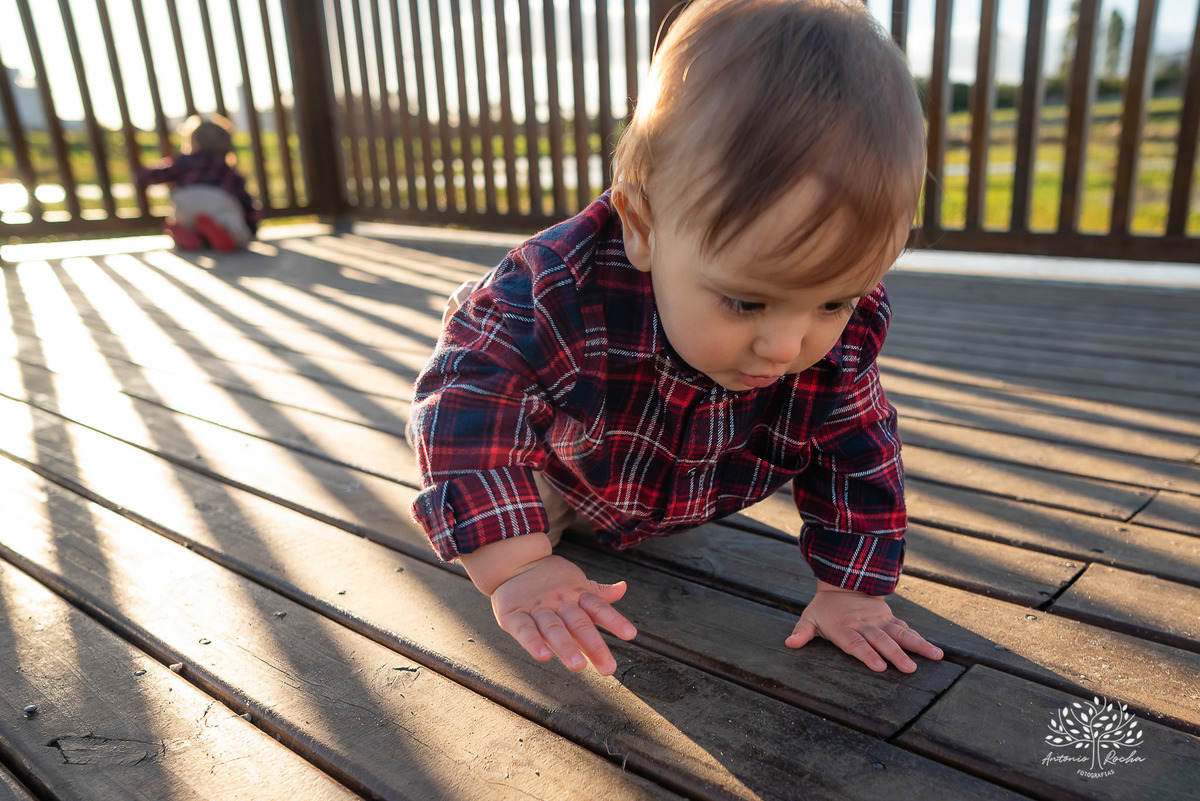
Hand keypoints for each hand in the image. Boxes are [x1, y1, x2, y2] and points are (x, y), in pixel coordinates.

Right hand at [490, 555, 636, 675]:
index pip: (597, 607)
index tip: (630, 634)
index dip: (614, 620)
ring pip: (553, 628)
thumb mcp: (575, 584)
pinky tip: (543, 655)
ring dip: (566, 646)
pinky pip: (524, 629)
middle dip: (594, 645)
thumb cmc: (549, 580)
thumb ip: (598, 594)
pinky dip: (533, 642)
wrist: (514, 563)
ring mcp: (536, 608)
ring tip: (578, 665)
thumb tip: (622, 588)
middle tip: (608, 668)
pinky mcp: (513, 614)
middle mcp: (559, 601)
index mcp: (575, 594)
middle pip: (579, 623)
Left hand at [785, 580, 942, 671]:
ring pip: (900, 633)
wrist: (843, 583)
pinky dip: (919, 638)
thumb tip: (789, 643)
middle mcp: (864, 625)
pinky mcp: (889, 618)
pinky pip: (905, 628)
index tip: (880, 667)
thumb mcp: (809, 618)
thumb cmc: (824, 609)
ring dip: (917, 645)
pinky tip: (933, 649)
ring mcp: (879, 620)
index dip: (867, 655)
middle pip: (881, 641)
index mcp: (844, 628)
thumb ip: (802, 632)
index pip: (856, 644)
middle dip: (896, 655)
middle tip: (909, 669)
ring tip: (935, 656)